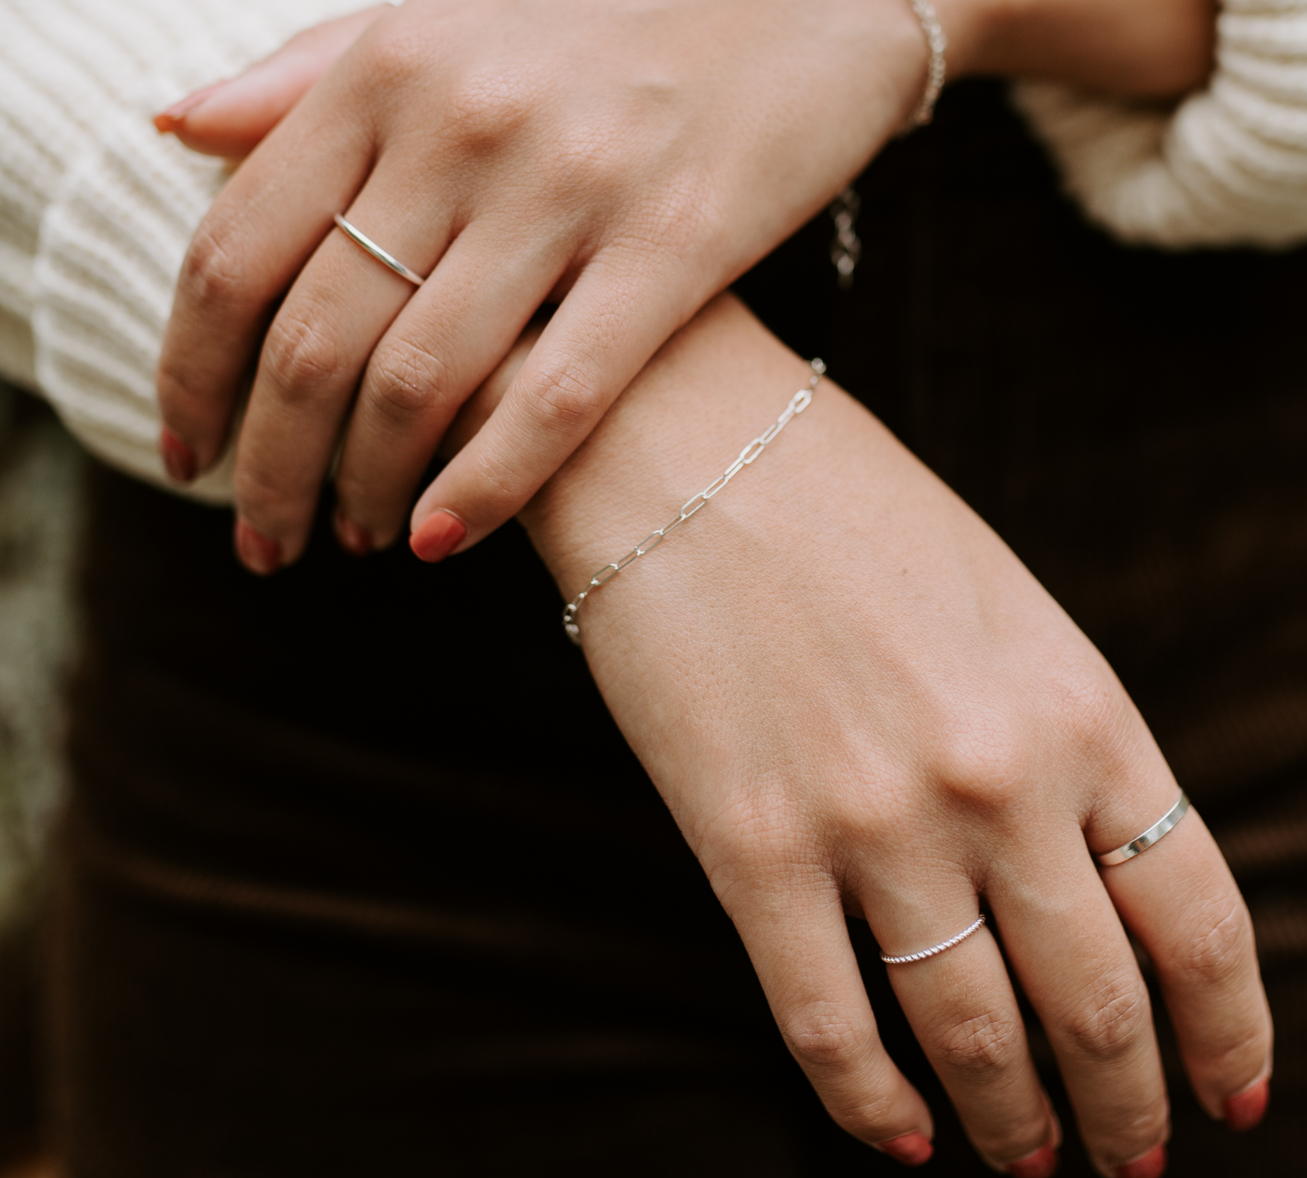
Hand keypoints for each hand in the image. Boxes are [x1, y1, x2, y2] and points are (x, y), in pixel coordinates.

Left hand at [153, 0, 1217, 575]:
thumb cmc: (613, 13)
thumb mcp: (440, 18)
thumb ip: (308, 78)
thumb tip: (181, 131)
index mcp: (385, 69)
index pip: (236, 252)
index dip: (190, 374)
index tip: (182, 453)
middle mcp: (460, 126)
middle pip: (314, 340)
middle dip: (269, 466)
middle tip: (262, 540)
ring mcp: (569, 188)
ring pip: (421, 382)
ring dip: (367, 488)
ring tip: (356, 539)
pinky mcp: (673, 247)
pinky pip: (556, 397)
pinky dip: (486, 485)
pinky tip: (443, 543)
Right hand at [508, 294, 1270, 1177]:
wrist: (692, 449)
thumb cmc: (858, 519)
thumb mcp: (1015, 615)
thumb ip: (1072, 749)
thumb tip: (1098, 888)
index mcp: (1084, 711)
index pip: (1199, 918)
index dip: (1231, 1035)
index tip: (1234, 1100)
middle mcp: (997, 782)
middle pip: (1100, 1004)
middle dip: (1132, 1107)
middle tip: (1132, 1161)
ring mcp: (874, 823)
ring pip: (974, 1034)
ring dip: (1013, 1122)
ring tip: (1029, 1163)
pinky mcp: (752, 849)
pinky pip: (830, 1022)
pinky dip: (872, 1103)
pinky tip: (900, 1139)